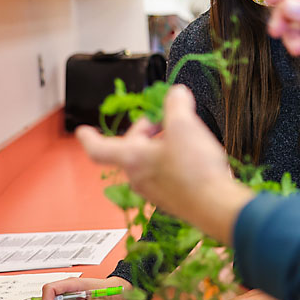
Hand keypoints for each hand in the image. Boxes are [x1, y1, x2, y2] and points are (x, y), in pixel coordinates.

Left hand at [75, 87, 254, 243]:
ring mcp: (155, 191)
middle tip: (168, 121)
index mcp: (132, 158)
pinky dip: (175, 161)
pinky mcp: (172, 199)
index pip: (99, 147)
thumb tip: (176, 94)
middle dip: (149, 130)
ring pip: (150, 161)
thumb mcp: (185, 124)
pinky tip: (196, 157)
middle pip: (133, 148)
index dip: (90, 137)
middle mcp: (138, 177)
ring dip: (164, 146)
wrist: (217, 206)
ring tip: (187, 138)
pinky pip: (166, 174)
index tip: (83, 131)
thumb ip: (176, 103)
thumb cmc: (195, 169)